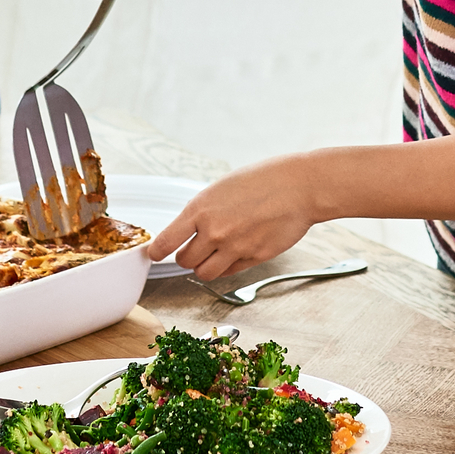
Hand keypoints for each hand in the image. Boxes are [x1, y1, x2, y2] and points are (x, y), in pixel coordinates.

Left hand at [147, 157, 320, 288]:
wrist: (300, 187)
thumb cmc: (264, 180)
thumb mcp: (223, 187)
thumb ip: (204, 210)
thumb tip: (189, 229)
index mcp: (201, 209)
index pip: (166, 241)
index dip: (157, 251)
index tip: (154, 254)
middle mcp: (214, 232)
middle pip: (184, 261)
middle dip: (186, 257)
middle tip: (192, 249)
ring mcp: (234, 248)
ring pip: (204, 273)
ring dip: (205, 266)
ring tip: (213, 254)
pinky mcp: (254, 258)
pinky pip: (230, 272)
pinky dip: (227, 266)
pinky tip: (235, 252)